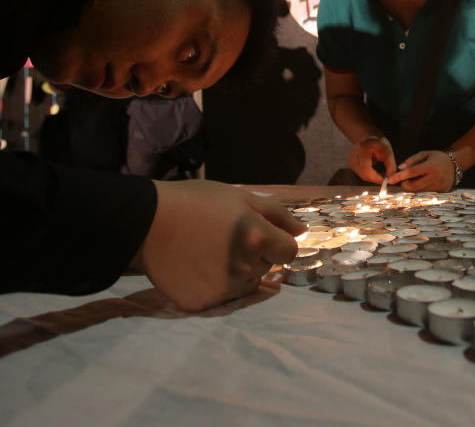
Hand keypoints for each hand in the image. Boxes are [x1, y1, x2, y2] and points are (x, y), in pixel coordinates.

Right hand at [132, 180, 305, 311]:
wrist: (145, 221)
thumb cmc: (196, 202)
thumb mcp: (241, 197)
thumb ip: (277, 215)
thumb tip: (301, 232)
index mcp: (257, 239)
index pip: (288, 251)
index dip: (277, 241)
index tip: (257, 233)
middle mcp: (243, 269)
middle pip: (266, 268)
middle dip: (255, 255)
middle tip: (225, 238)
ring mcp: (222, 290)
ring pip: (247, 286)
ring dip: (238, 273)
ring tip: (210, 252)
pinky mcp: (201, 304)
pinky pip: (222, 299)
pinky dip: (216, 286)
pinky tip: (198, 268)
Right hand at [348, 136, 396, 182]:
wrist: (370, 139)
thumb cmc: (379, 144)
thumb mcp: (388, 151)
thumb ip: (390, 164)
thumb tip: (390, 177)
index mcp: (362, 149)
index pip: (365, 168)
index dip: (374, 177)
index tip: (384, 180)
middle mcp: (353, 154)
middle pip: (363, 173)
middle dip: (375, 178)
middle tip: (385, 178)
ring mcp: (350, 160)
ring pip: (362, 176)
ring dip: (372, 178)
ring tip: (381, 174)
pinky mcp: (351, 164)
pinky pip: (361, 174)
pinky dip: (369, 175)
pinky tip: (374, 172)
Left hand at [388, 150, 455, 191]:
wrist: (454, 164)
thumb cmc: (437, 157)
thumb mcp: (425, 154)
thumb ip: (411, 160)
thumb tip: (400, 168)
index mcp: (430, 166)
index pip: (412, 173)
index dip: (399, 177)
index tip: (390, 180)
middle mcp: (435, 177)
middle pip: (414, 186)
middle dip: (405, 184)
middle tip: (403, 180)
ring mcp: (439, 185)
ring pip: (419, 191)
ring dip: (413, 186)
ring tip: (416, 179)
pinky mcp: (441, 191)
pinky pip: (426, 193)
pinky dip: (421, 188)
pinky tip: (424, 182)